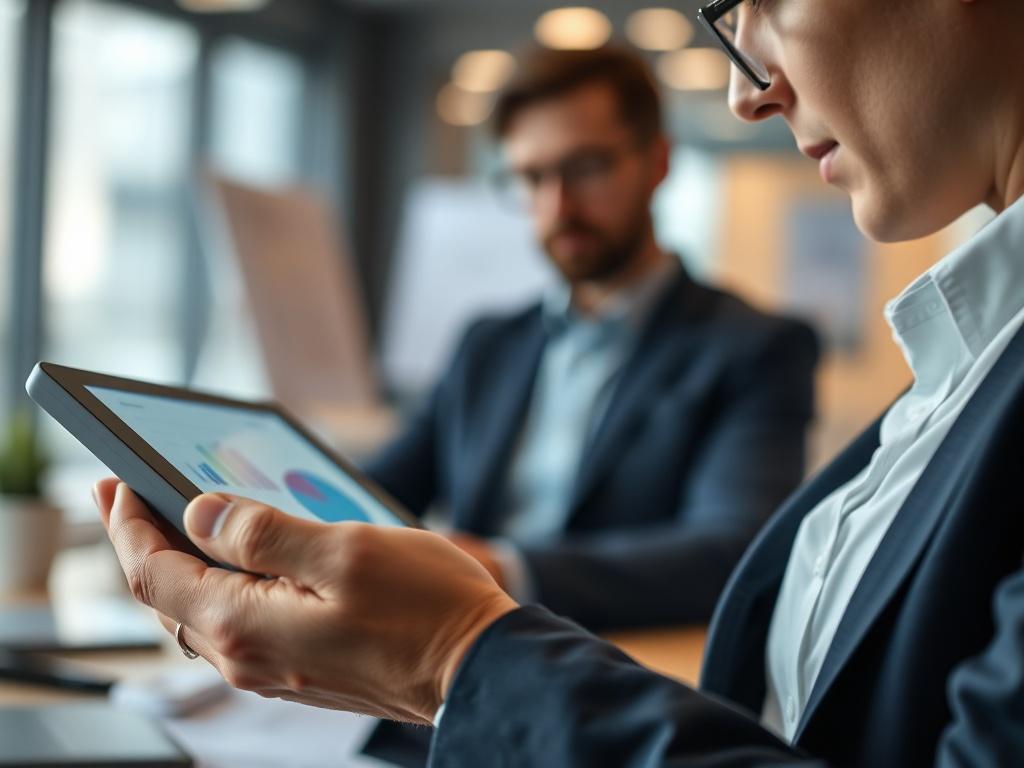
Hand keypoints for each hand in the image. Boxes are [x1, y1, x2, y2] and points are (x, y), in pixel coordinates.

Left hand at [93, 479, 517, 724]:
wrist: (479, 667)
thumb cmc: (425, 607)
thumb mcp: (343, 550)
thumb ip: (263, 533)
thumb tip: (200, 515)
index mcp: (247, 625)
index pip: (154, 574)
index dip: (126, 526)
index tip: (112, 482)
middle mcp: (249, 658)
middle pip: (166, 598)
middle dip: (140, 543)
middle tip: (124, 495)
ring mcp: (275, 669)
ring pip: (198, 615)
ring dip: (175, 567)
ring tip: (169, 523)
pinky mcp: (300, 669)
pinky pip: (234, 627)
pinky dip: (215, 589)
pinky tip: (232, 563)